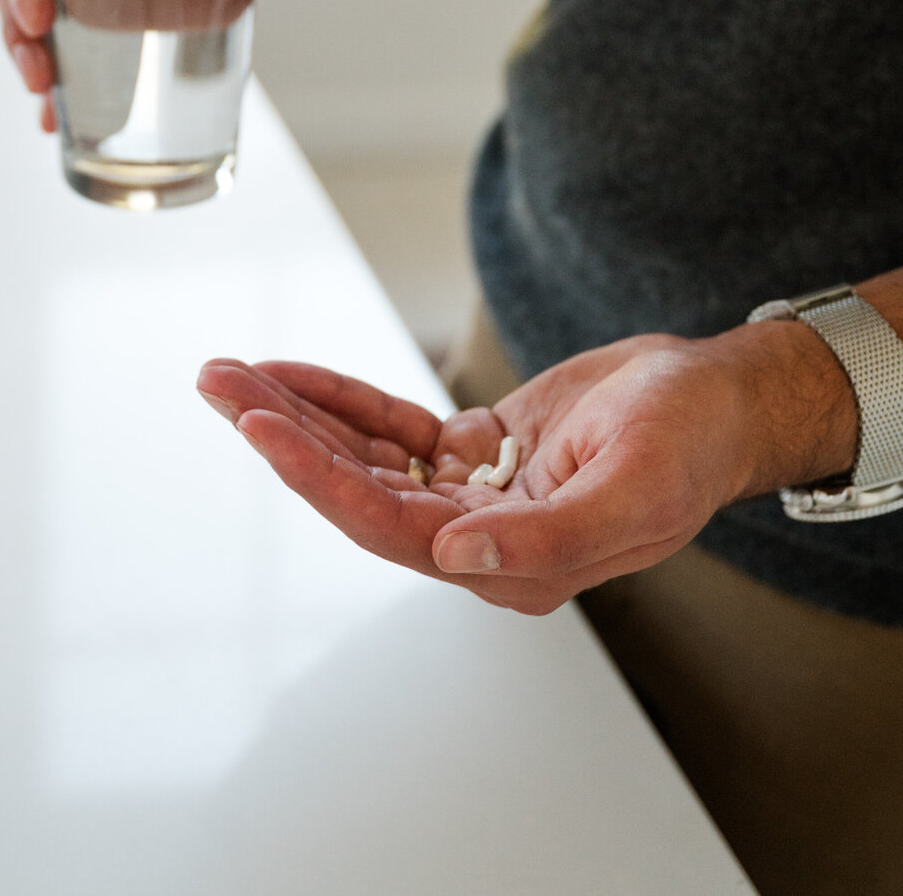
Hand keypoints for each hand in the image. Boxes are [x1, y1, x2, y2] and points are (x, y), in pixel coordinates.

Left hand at [197, 323, 857, 613]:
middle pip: (357, 488)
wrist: (717, 398)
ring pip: (364, 457)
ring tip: (236, 375)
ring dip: (300, 414)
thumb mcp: (632, 485)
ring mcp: (473, 495)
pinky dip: (345, 401)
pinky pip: (393, 428)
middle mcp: (480, 538)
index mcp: (513, 563)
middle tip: (221, 383)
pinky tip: (300, 377)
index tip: (261, 426)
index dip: (320, 476)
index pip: (388, 525)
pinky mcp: (475, 454)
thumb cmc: (690, 442)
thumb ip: (546, 536)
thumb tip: (456, 555)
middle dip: (284, 434)